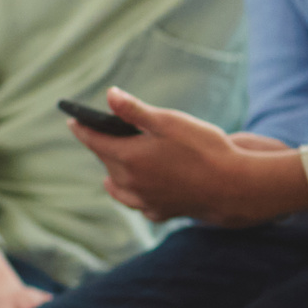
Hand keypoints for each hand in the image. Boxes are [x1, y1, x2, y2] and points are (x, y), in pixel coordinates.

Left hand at [69, 89, 307, 225]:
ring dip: (113, 170)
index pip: (93, 141)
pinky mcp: (159, 212)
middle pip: (106, 161)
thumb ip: (134, 111)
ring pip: (117, 183)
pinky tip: (137, 188)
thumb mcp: (168, 121)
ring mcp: (144, 200)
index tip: (72, 120)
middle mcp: (130, 182)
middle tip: (97, 133)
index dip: (82, 128)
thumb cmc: (204, 148)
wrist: (235, 187)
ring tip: (112, 162)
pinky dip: (132, 193)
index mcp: (128, 157)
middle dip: (101, 146)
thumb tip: (109, 95)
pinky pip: (136, 202)